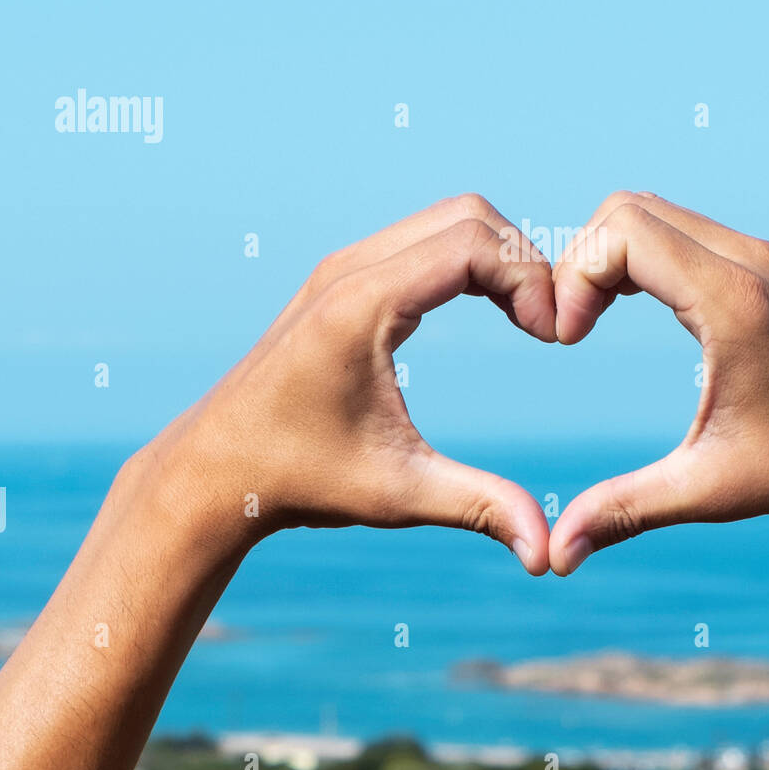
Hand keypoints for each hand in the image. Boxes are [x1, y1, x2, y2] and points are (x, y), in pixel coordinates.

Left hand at [139, 195, 556, 573]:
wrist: (214, 472)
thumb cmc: (299, 482)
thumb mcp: (398, 495)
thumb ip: (479, 507)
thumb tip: (547, 554)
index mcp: (363, 305)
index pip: (473, 244)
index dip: (531, 279)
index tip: (553, 337)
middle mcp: (351, 270)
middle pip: (469, 215)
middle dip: (524, 260)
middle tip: (549, 327)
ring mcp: (343, 268)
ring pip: (447, 218)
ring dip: (498, 256)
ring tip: (529, 320)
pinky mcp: (342, 279)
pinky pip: (423, 238)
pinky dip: (469, 259)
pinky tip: (491, 309)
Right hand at [548, 192, 768, 573]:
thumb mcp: (710, 490)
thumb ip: (626, 511)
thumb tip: (558, 554)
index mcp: (733, 303)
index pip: (623, 232)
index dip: (574, 276)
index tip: (568, 339)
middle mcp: (749, 263)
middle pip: (628, 208)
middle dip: (581, 260)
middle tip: (571, 328)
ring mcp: (762, 257)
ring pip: (654, 211)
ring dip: (610, 254)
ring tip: (591, 319)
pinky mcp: (767, 266)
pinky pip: (683, 228)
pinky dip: (642, 253)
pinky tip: (632, 307)